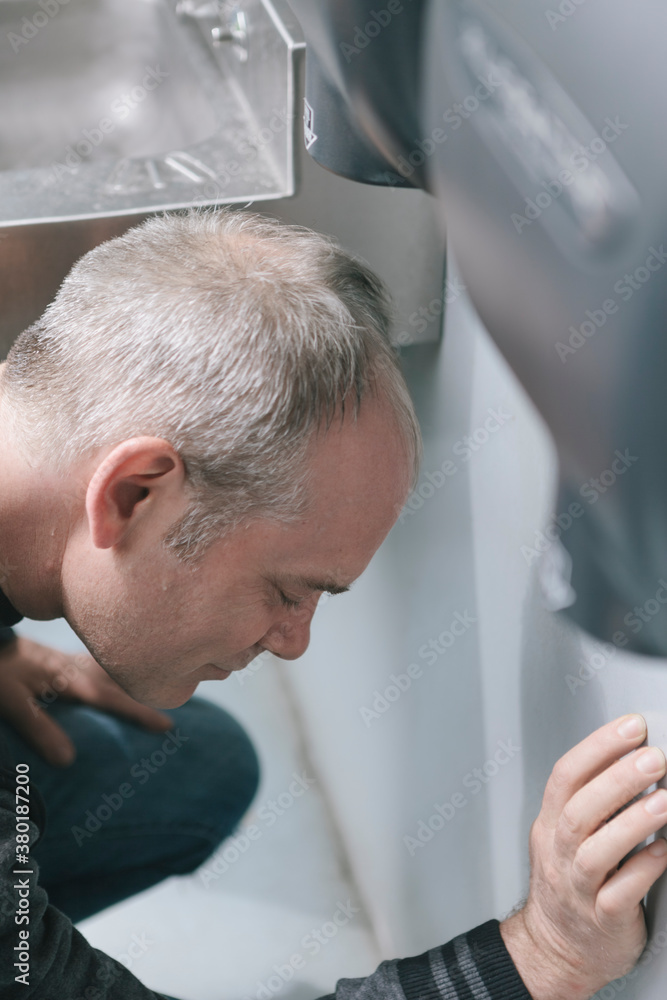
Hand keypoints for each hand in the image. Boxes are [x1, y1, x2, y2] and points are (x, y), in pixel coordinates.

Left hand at [0, 636, 171, 766]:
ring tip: (152, 686)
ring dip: (132, 681)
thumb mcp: (15, 704)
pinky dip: (112, 670)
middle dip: (145, 699)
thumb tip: (69, 761)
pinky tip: (114, 670)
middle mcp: (77, 669)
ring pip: (111, 671)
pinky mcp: (60, 657)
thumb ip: (41, 729)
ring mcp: (70, 660)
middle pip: (119, 686)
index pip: (112, 700)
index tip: (167, 725)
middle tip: (171, 714)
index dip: (139, 713)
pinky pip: (98, 664)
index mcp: (71, 682)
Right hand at [501, 714, 666, 999]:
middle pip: (580, 809)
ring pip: (597, 851)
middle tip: (654, 756)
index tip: (631, 726)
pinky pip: (622, 892)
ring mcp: (578, 887)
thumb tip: (634, 758)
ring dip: (633, 822)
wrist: (555, 949)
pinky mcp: (602, 919)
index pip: (565, 776)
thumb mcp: (564, 835)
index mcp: (551, 823)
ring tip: (665, 799)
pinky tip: (665, 849)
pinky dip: (644, 868)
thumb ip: (591, 801)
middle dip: (617, 779)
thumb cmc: (568, 884)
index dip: (598, 748)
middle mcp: (559, 852)